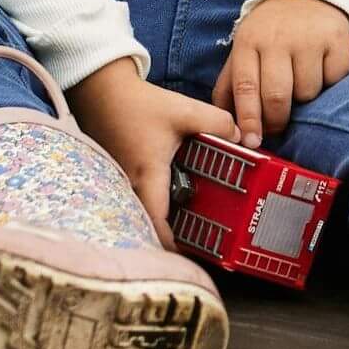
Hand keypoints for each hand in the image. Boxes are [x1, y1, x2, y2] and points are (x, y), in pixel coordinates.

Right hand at [67, 60, 240, 247]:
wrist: (104, 92)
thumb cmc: (141, 104)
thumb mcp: (185, 111)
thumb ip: (218, 123)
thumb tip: (244, 138)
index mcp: (148, 176)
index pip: (158, 223)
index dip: (174, 245)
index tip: (195, 256)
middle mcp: (132, 187)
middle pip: (152, 224)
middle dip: (175, 236)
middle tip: (203, 241)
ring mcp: (123, 184)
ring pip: (145, 213)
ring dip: (166, 220)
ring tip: (194, 224)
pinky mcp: (121, 176)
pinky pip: (139, 199)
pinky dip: (157, 203)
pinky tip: (176, 197)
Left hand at [209, 0, 348, 145]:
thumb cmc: (271, 32)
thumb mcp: (244, 49)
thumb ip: (231, 86)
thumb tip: (226, 126)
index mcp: (249, 42)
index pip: (246, 88)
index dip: (248, 120)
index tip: (251, 142)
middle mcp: (278, 39)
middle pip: (277, 96)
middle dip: (276, 120)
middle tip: (278, 126)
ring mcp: (310, 38)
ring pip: (308, 93)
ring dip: (305, 99)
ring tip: (300, 84)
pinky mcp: (338, 38)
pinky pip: (335, 79)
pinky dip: (330, 83)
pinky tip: (322, 70)